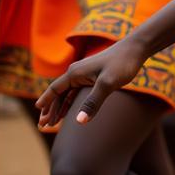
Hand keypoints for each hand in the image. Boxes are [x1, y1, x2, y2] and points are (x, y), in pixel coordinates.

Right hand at [35, 36, 149, 128]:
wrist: (136, 48)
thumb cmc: (122, 63)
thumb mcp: (108, 83)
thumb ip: (93, 102)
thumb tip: (79, 122)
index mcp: (75, 73)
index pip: (54, 90)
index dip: (46, 103)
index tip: (38, 116)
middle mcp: (76, 72)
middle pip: (58, 93)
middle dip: (50, 109)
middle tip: (43, 126)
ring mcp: (85, 73)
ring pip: (66, 93)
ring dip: (59, 107)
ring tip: (52, 123)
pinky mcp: (93, 75)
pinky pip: (76, 91)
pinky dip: (69, 102)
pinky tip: (68, 112)